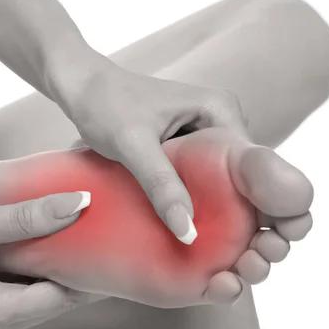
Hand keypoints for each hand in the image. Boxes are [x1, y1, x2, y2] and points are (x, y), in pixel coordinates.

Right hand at [0, 191, 100, 328]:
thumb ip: (25, 217)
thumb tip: (78, 204)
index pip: (64, 296)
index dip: (93, 270)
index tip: (117, 244)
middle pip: (58, 298)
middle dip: (82, 268)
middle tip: (107, 234)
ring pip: (44, 295)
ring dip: (62, 267)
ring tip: (85, 234)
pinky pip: (27, 292)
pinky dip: (41, 269)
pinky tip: (51, 243)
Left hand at [57, 57, 248, 244]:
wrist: (78, 85)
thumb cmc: (103, 104)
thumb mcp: (133, 145)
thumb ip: (162, 185)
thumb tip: (189, 232)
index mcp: (221, 109)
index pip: (249, 167)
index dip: (244, 203)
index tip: (233, 238)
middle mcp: (220, 118)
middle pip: (236, 175)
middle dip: (227, 207)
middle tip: (214, 243)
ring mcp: (204, 130)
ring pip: (216, 178)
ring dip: (207, 204)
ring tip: (198, 236)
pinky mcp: (187, 141)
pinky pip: (197, 174)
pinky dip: (189, 194)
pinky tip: (180, 218)